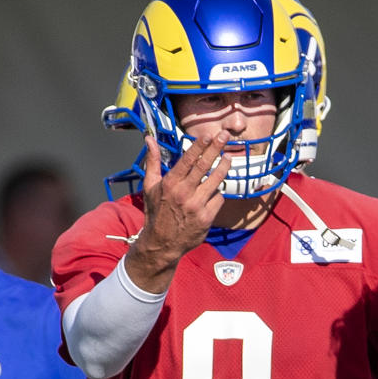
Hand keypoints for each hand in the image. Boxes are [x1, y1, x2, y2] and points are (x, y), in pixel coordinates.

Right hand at [125, 132, 231, 291]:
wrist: (161, 243)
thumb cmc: (156, 212)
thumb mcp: (150, 186)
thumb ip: (152, 161)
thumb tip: (149, 139)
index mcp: (170, 184)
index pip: (187, 161)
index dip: (199, 147)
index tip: (208, 135)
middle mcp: (184, 193)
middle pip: (204, 166)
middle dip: (216, 148)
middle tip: (225, 136)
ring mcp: (196, 206)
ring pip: (216, 181)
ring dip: (223, 167)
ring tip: (228, 158)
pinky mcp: (207, 218)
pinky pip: (218, 199)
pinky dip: (217, 194)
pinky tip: (213, 193)